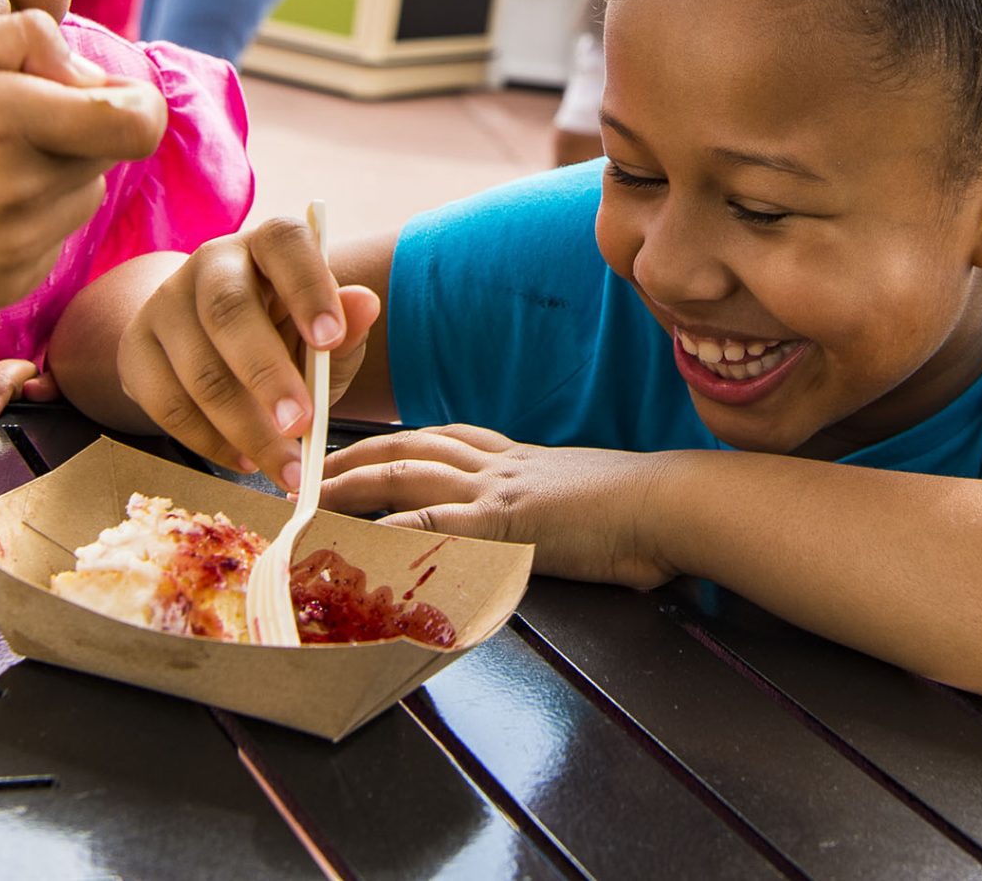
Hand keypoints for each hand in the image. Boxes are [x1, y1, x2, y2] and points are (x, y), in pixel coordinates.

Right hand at [0, 11, 167, 312]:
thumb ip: (26, 36)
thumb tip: (90, 74)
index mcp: (5, 114)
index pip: (135, 121)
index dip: (136, 105)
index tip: (113, 100)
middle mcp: (15, 185)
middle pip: (106, 156)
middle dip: (77, 135)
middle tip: (9, 127)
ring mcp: (12, 244)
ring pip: (81, 199)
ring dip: (52, 181)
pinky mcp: (6, 285)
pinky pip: (53, 243)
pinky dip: (28, 225)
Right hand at [115, 219, 380, 488]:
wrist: (218, 347)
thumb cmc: (288, 335)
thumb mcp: (327, 332)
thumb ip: (347, 325)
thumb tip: (365, 304)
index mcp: (267, 245)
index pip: (284, 244)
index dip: (307, 288)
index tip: (330, 339)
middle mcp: (211, 263)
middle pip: (228, 311)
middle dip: (267, 375)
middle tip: (302, 425)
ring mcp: (165, 304)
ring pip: (197, 368)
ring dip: (243, 427)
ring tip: (284, 466)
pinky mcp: (135, 351)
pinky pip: (165, 404)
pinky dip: (208, 441)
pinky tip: (244, 459)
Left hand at [321, 424, 676, 587]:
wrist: (674, 503)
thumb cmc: (651, 514)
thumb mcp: (594, 508)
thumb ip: (567, 519)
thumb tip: (567, 542)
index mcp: (522, 459)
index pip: (446, 438)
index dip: (399, 444)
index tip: (364, 451)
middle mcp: (501, 464)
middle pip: (410, 447)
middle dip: (353, 455)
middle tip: (307, 469)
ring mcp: (497, 488)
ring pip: (404, 473)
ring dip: (348, 484)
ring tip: (307, 499)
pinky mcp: (501, 521)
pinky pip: (428, 523)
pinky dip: (384, 530)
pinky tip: (352, 541)